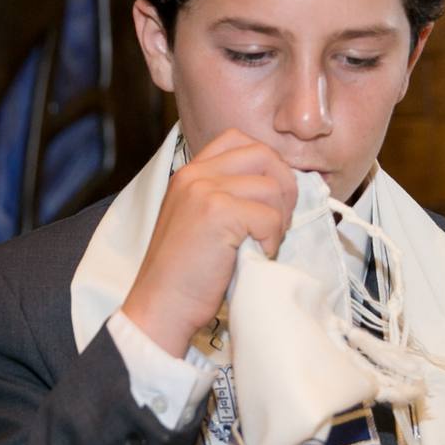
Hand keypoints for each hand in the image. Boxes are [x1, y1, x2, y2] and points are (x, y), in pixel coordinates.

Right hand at [119, 129, 297, 356]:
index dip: (266, 164)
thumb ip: (225, 196)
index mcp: (190, 173)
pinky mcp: (219, 214)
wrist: (161, 304)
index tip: (269, 196)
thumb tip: (277, 188)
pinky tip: (256, 255)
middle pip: (263, 155)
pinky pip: (270, 216)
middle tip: (278, 222)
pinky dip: (272, 240)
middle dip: (284, 187)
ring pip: (272, 188)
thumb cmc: (184, 273)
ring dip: (278, 219)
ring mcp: (206, 192)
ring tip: (263, 243)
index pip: (239, 139)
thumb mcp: (198, 220)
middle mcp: (196, 175)